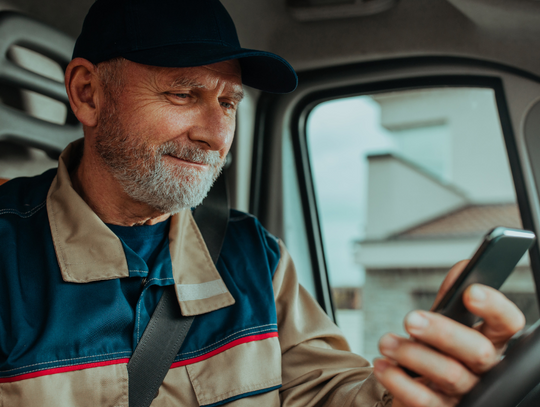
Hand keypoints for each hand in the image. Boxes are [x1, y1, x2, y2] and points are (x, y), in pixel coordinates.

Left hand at [372, 260, 525, 406]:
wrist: (418, 384)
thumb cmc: (437, 347)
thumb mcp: (445, 320)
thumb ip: (452, 296)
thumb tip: (464, 267)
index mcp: (491, 340)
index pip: (508, 324)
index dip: (495, 308)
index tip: (471, 292)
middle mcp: (485, 369)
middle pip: (476, 351)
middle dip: (442, 332)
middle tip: (411, 319)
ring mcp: (466, 393)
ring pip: (449, 375)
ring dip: (411, 354)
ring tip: (386, 342)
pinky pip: (423, 400)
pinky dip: (398, 381)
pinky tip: (382, 365)